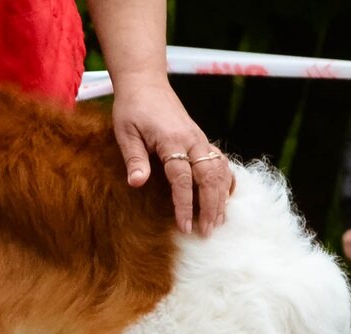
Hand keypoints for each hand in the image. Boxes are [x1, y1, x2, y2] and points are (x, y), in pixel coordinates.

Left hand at [110, 77, 231, 236]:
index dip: (185, 205)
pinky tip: (224, 199)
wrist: (146, 83)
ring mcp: (200, 139)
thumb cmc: (132, 109)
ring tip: (217, 222)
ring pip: (220, 171)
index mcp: (173, 140)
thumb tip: (138, 183)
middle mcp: (193, 140)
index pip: (183, 179)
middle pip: (209, 178)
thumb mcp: (125, 133)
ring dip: (220, 198)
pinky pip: (220, 162)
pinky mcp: (201, 139)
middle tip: (206, 232)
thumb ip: (134, 158)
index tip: (184, 227)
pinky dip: (225, 181)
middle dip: (210, 207)